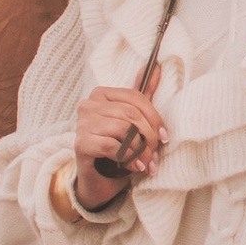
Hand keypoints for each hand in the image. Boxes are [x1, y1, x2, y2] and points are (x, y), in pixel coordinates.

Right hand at [72, 82, 166, 210]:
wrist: (98, 178)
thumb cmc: (117, 146)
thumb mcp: (132, 119)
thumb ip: (143, 94)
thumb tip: (157, 66)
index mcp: (101, 94)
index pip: (135, 97)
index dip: (154, 117)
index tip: (165, 136)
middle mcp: (88, 105)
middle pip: (131, 114)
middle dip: (149, 137)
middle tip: (155, 154)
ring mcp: (82, 123)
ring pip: (123, 129)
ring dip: (140, 150)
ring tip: (144, 162)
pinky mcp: (80, 143)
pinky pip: (112, 145)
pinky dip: (127, 157)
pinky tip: (132, 166)